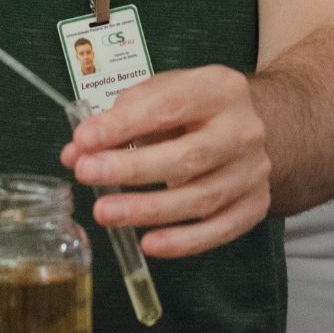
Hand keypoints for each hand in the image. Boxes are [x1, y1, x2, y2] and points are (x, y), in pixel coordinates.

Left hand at [57, 65, 271, 258]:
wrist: (257, 125)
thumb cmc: (198, 110)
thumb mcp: (164, 94)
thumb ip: (121, 118)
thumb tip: (77, 151)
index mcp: (220, 89)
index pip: (170, 105)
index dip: (125, 124)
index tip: (84, 139)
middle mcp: (243, 129)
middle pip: (189, 156)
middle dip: (133, 168)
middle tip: (87, 174)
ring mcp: (253, 170)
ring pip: (202, 198)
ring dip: (148, 209)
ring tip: (105, 212)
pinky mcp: (255, 203)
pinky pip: (219, 229)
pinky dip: (184, 241)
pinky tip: (150, 243)